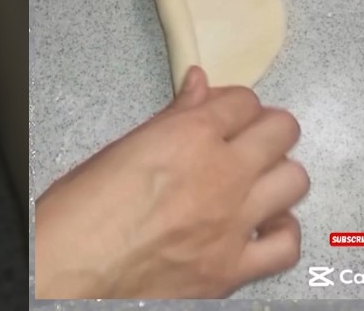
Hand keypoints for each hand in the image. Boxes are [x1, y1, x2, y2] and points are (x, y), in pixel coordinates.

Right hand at [34, 67, 308, 298]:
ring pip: (295, 181)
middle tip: (247, 140)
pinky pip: (286, 245)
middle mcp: (221, 174)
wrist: (68, 276)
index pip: (244, 101)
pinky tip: (262, 228)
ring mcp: (233, 223)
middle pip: (281, 131)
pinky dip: (281, 233)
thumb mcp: (120, 150)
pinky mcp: (232, 269)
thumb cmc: (76, 215)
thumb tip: (196, 86)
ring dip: (278, 176)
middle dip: (268, 129)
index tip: (224, 112)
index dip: (235, 104)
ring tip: (256, 182)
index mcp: (189, 136)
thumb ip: (170, 118)